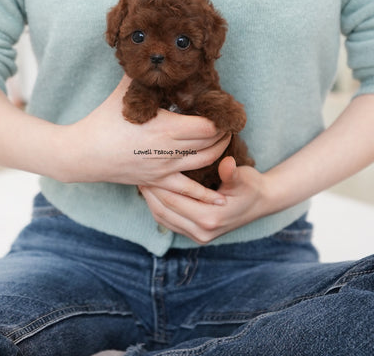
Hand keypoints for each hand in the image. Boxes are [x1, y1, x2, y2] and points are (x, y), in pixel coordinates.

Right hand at [61, 75, 230, 202]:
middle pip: (211, 143)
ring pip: (204, 163)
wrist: (84, 153)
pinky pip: (187, 191)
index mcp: (165, 127)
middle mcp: (169, 150)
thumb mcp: (124, 92)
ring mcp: (165, 169)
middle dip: (223, 133)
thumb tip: (154, 52)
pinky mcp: (158, 182)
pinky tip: (221, 201)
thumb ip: (142, 74)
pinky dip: (206, 196)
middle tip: (228, 122)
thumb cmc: (104, 120)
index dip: (220, 117)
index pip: (207, 125)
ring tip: (224, 141)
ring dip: (220, 153)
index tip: (223, 108)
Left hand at [139, 157, 272, 243]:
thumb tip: (227, 163)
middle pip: (164, 210)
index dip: (157, 184)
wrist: (262, 203)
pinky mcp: (196, 235)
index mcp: (211, 218)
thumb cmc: (251, 185)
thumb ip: (231, 173)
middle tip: (137, 171)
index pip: (174, 200)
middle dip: (149, 191)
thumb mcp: (243, 177)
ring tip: (142, 179)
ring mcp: (199, 236)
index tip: (146, 166)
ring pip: (163, 218)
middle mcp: (203, 232)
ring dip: (150, 199)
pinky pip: (169, 222)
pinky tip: (153, 191)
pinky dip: (158, 207)